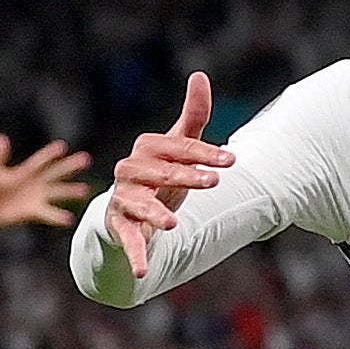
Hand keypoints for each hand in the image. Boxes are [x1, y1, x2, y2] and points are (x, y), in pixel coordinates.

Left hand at [0, 131, 90, 233]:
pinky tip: (68, 219)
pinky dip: (58, 217)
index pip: (41, 160)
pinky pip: (49, 214)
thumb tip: (0, 138)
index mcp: (27, 170)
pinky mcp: (36, 211)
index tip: (62, 146)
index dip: (50, 154)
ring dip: (71, 191)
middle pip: (57, 172)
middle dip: (71, 166)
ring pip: (58, 192)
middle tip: (86, 159)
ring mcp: (39, 197)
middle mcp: (37, 182)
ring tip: (84, 190)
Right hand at [109, 74, 226, 278]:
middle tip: (214, 182)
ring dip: (153, 213)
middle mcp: (131, 171)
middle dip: (185, 176)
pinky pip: (126, 240)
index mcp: (148, 149)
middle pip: (158, 172)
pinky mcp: (117, 227)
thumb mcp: (178, 149)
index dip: (204, 153)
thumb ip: (192, 117)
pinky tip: (143, 273)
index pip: (177, 147)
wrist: (130, 213)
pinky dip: (135, 256)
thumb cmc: (160, 178)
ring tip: (172, 223)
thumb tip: (200, 75)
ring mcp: (122, 199)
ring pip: (137, 204)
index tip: (232, 161)